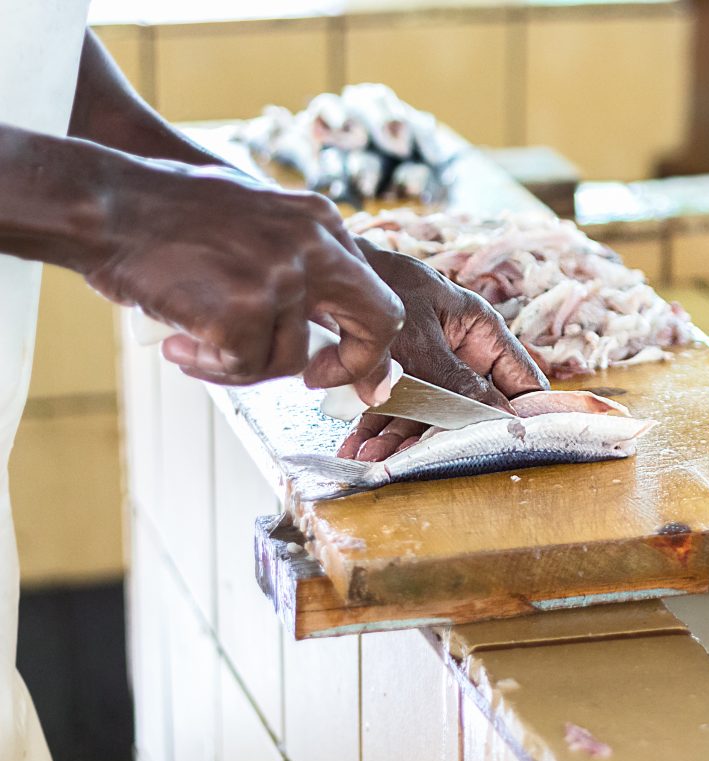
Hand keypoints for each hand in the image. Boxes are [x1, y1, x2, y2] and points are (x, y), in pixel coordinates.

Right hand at [84, 161, 404, 402]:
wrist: (104, 204)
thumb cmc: (165, 215)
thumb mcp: (255, 218)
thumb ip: (298, 261)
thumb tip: (327, 324)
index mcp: (322, 221)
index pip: (375, 291)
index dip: (368, 342)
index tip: (354, 371)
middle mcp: (314, 244)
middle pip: (378, 322)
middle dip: (356, 364)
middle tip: (318, 381)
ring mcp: (283, 276)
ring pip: (291, 359)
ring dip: (241, 365)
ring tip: (194, 343)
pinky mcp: (245, 309)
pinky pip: (244, 367)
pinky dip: (211, 367)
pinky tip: (180, 344)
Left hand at [337, 241, 548, 460]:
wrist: (317, 268)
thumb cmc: (376, 284)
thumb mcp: (421, 342)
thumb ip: (459, 384)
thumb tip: (503, 418)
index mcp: (480, 331)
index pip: (521, 380)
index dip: (524, 415)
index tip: (515, 448)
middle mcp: (459, 351)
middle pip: (469, 407)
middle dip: (443, 438)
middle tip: (424, 461)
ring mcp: (426, 365)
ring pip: (427, 414)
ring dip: (400, 441)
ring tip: (372, 457)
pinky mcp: (392, 375)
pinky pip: (393, 409)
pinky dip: (375, 431)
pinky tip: (357, 448)